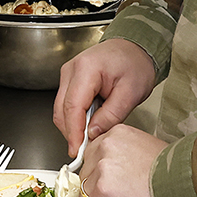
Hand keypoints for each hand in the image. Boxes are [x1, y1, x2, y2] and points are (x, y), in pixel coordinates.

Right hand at [54, 38, 157, 153]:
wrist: (135, 47)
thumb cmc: (135, 63)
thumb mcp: (131, 93)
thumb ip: (111, 115)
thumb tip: (93, 133)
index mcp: (86, 69)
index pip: (72, 106)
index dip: (73, 132)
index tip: (77, 149)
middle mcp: (71, 70)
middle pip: (61, 110)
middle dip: (72, 132)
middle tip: (86, 149)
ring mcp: (68, 74)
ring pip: (61, 109)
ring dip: (73, 126)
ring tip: (92, 134)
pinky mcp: (70, 80)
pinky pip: (66, 104)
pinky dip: (75, 118)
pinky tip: (89, 123)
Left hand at [79, 125, 168, 196]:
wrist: (187, 187)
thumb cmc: (176, 172)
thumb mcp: (146, 149)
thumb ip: (125, 155)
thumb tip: (115, 172)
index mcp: (116, 135)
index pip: (93, 154)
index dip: (95, 173)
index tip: (97, 183)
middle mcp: (106, 148)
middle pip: (86, 174)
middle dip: (93, 189)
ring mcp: (102, 170)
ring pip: (86, 194)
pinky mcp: (102, 194)